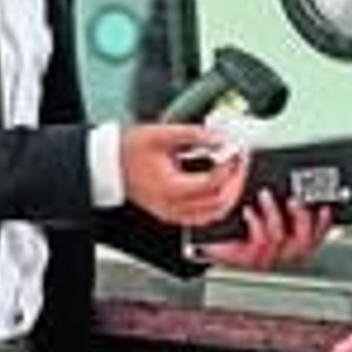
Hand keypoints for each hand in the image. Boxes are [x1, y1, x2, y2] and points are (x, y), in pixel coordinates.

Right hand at [120, 123, 247, 226]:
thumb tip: (220, 137)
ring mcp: (173, 213)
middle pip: (218, 203)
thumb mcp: (162, 134)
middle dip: (236, 181)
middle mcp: (174, 206)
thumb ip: (195, 134)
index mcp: (171, 188)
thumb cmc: (129, 150)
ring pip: (214, 214)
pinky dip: (217, 204)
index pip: (213, 184)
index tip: (236, 151)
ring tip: (234, 173)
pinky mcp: (171, 214)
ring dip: (230, 195)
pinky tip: (221, 189)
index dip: (230, 167)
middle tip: (241, 161)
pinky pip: (203, 217)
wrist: (110, 164)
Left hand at [196, 191, 329, 269]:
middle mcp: (281, 254)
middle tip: (295, 200)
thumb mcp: (261, 209)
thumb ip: (279, 199)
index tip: (324, 207)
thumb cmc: (236, 225)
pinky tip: (249, 211)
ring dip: (274, 214)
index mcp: (290, 243)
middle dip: (302, 219)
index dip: (324, 224)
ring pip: (280, 239)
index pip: (315, 237)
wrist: (208, 242)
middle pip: (304, 242)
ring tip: (266, 195)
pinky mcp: (247, 258)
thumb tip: (290, 180)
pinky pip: (258, 242)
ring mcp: (265, 258)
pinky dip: (256, 222)